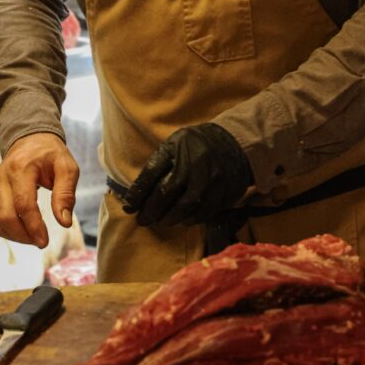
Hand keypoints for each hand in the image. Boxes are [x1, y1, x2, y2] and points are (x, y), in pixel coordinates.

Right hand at [0, 132, 78, 247]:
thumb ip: (66, 193)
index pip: (23, 204)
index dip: (33, 226)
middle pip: (5, 216)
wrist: (30, 138)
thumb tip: (64, 222)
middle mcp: (2, 177)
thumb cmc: (50, 153)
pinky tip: (26, 231)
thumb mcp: (67, 167)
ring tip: (35, 237)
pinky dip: (10, 230)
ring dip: (16, 236)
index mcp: (21, 168)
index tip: (45, 241)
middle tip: (41, 242)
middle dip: (23, 236)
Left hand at [122, 123, 252, 228]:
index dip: (137, 193)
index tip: (129, 207)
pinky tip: (181, 220)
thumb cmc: (197, 144)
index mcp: (179, 147)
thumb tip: (139, 190)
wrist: (235, 143)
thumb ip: (159, 162)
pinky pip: (203, 213)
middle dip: (151, 211)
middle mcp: (195, 164)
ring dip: (169, 219)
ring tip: (160, 222)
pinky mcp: (224, 193)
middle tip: (142, 220)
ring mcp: (212, 180)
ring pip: (186, 207)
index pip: (152, 174)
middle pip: (167, 193)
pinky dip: (189, 220)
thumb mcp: (175, 142)